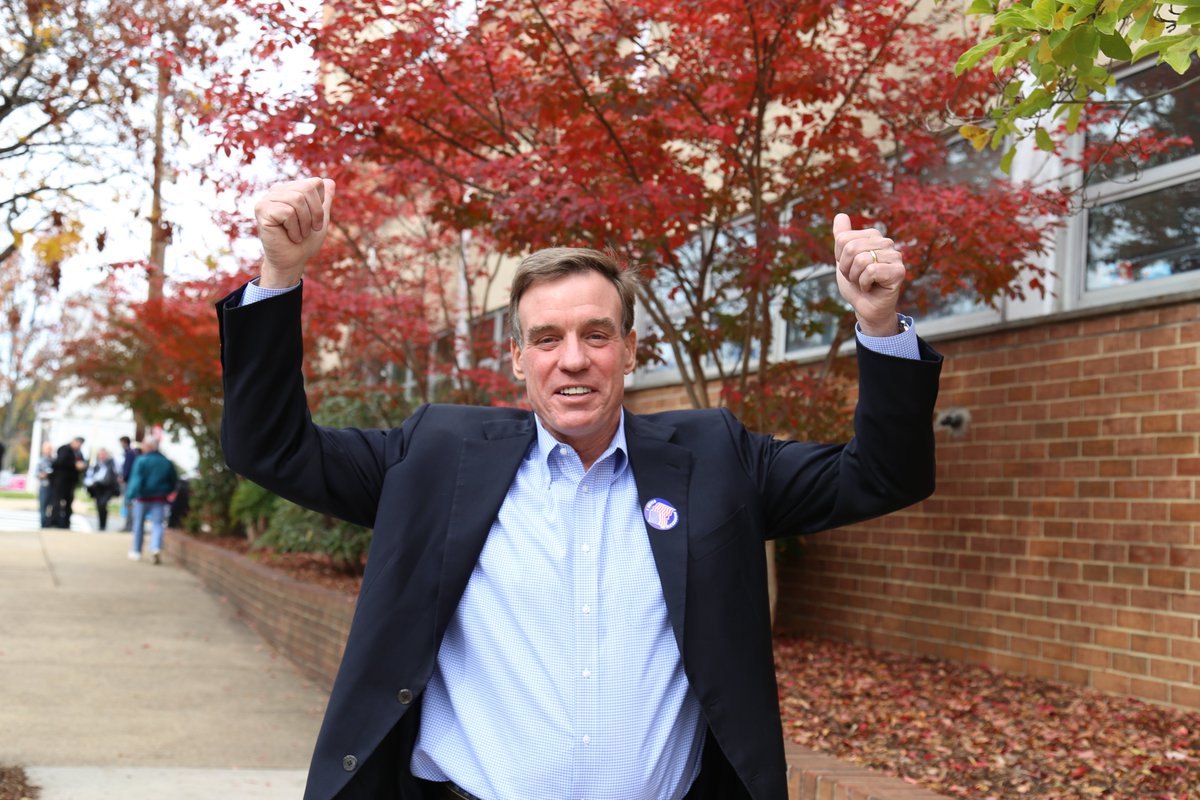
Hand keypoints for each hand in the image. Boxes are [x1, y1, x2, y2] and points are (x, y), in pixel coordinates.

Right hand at [253, 177, 335, 287]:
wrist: (292, 261)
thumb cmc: (305, 242)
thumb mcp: (319, 219)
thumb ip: (324, 200)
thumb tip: (329, 181)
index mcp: (290, 189)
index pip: (315, 183)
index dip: (320, 205)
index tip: (315, 222)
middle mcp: (277, 190)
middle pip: (307, 188)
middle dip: (315, 213)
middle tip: (309, 230)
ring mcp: (267, 199)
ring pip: (297, 199)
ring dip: (304, 223)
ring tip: (299, 234)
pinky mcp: (261, 209)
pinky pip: (287, 212)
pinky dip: (294, 229)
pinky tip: (289, 237)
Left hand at [832, 213, 905, 335]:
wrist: (867, 307)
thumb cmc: (857, 284)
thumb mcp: (844, 259)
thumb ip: (842, 237)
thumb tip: (840, 215)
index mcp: (873, 236)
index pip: (843, 239)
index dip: (840, 258)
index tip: (850, 268)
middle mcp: (886, 242)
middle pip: (851, 248)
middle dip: (847, 269)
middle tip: (857, 278)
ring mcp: (895, 256)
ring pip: (860, 260)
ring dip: (855, 277)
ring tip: (864, 283)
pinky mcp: (899, 271)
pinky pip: (870, 271)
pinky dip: (864, 284)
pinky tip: (871, 288)